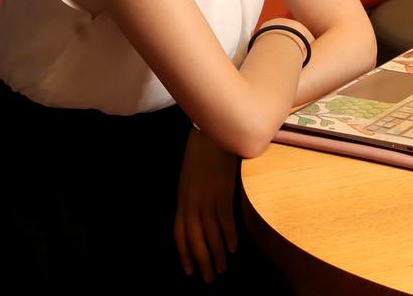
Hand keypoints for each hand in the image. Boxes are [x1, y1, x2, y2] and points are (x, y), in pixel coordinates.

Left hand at [174, 127, 238, 282]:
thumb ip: (190, 199)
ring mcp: (208, 197)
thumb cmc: (200, 155)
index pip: (180, 234)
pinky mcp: (223, 190)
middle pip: (196, 239)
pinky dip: (229, 235)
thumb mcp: (189, 179)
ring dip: (217, 254)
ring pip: (211, 233)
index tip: (190, 271)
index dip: (184, 254)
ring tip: (223, 267)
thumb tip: (195, 220)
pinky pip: (225, 219)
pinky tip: (232, 248)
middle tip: (210, 278)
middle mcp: (193, 202)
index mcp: (183, 200)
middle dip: (202, 261)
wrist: (210, 134)